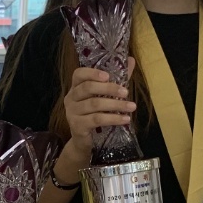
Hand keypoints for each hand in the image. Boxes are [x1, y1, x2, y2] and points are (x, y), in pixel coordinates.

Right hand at [59, 58, 136, 172]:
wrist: (84, 141)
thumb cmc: (94, 115)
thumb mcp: (104, 96)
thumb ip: (116, 79)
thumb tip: (131, 60)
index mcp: (76, 88)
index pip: (78, 74)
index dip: (92, 73)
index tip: (108, 75)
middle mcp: (71, 98)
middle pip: (88, 88)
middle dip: (109, 88)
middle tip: (126, 92)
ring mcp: (72, 112)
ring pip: (94, 104)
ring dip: (115, 105)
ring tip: (131, 107)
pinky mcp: (77, 126)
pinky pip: (96, 119)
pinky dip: (113, 118)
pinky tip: (125, 119)